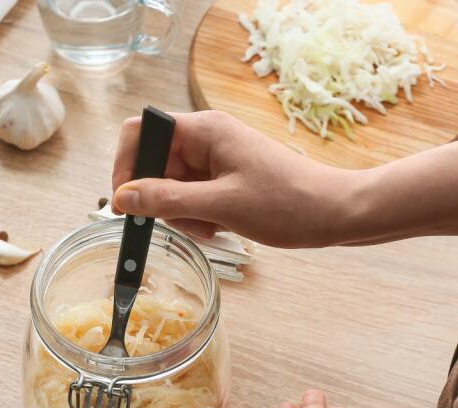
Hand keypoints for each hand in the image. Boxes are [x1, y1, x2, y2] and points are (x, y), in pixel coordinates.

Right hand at [110, 110, 359, 247]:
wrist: (335, 214)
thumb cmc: (288, 204)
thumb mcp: (220, 206)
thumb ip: (167, 200)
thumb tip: (122, 198)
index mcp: (204, 130)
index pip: (139, 132)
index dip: (125, 165)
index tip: (126, 203)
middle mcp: (206, 138)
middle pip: (153, 163)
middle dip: (160, 198)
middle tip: (185, 220)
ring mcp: (216, 158)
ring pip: (171, 185)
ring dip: (182, 213)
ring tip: (214, 225)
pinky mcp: (226, 178)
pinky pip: (192, 196)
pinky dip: (198, 216)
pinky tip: (222, 227)